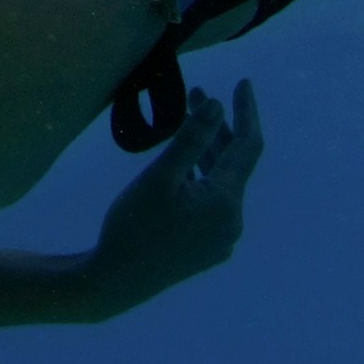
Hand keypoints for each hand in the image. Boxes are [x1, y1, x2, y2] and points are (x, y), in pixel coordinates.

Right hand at [89, 83, 267, 292]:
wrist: (114, 282)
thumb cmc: (132, 225)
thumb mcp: (160, 176)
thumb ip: (192, 138)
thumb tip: (218, 105)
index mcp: (226, 202)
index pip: (248, 145)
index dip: (247, 111)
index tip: (244, 82)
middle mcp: (232, 222)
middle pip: (234, 164)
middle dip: (218, 128)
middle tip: (197, 94)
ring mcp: (222, 239)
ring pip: (223, 185)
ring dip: (208, 153)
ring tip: (188, 124)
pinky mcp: (208, 250)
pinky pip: (213, 205)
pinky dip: (203, 180)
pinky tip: (185, 168)